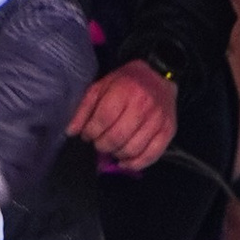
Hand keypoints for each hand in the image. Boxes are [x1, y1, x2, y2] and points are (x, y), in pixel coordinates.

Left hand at [69, 56, 176, 171]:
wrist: (160, 75)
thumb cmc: (126, 82)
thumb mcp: (101, 86)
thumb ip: (84, 108)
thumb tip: (71, 131)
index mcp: (124, 91)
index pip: (102, 120)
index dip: (90, 132)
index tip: (88, 133)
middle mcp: (143, 106)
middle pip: (116, 138)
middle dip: (102, 145)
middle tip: (99, 142)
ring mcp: (158, 120)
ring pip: (132, 149)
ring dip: (116, 154)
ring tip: (112, 147)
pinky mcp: (168, 131)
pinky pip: (151, 156)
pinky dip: (135, 164)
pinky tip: (125, 161)